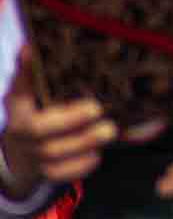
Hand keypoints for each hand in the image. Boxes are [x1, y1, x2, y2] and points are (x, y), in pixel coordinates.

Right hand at [0, 47, 113, 192]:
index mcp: (18, 106)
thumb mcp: (31, 93)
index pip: (18, 89)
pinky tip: (98, 153)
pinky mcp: (46, 171)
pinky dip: (82, 164)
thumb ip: (33, 73)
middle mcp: (21, 130)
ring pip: (54, 153)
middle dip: (69, 119)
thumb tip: (30, 45)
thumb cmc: (36, 113)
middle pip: (38, 128)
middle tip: (97, 109)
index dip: (26, 73)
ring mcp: (32, 153)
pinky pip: (62, 172)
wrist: (21, 154)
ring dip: (84, 142)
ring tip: (109, 130)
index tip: (32, 52)